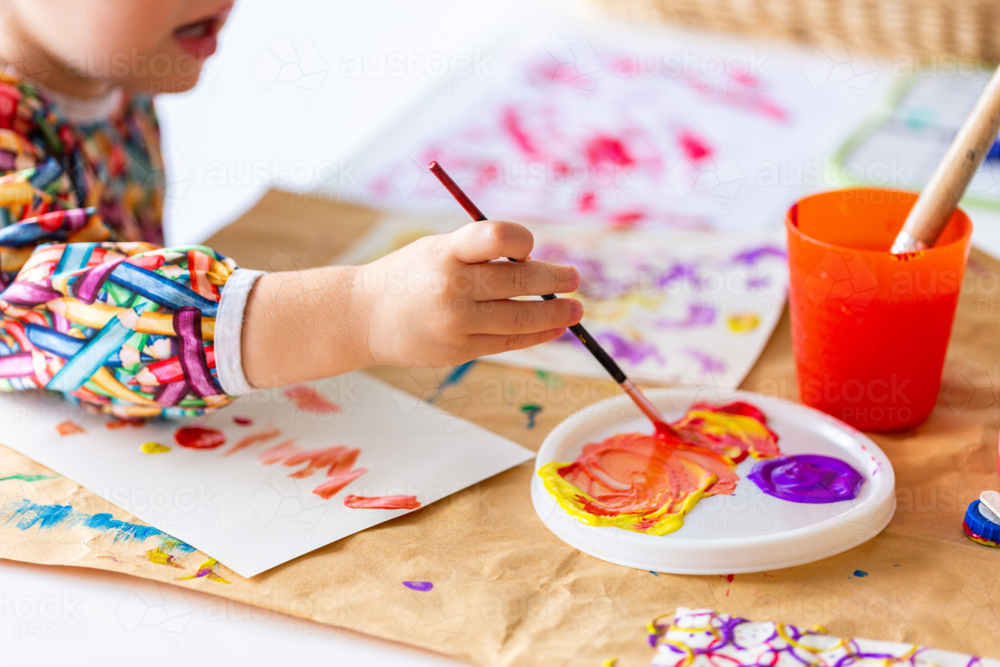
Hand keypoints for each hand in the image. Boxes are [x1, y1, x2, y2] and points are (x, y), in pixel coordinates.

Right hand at [241, 220, 581, 387]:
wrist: (363, 315)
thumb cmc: (410, 275)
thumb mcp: (437, 249)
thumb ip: (480, 253)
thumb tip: (539, 267)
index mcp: (446, 251)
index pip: (497, 236)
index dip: (522, 241)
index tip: (529, 250)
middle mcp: (451, 287)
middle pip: (519, 282)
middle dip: (554, 279)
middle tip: (574, 278)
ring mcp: (456, 323)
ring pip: (520, 318)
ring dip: (555, 313)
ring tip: (575, 309)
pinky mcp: (458, 350)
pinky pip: (507, 343)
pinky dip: (535, 335)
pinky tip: (553, 328)